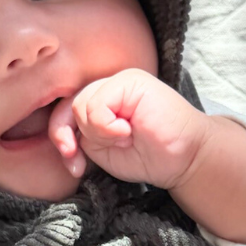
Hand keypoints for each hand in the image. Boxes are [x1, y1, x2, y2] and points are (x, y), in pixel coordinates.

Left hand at [47, 69, 208, 187]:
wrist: (185, 157)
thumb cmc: (149, 155)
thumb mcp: (101, 150)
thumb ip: (79, 137)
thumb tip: (62, 135)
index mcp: (99, 99)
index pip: (63, 111)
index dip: (61, 136)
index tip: (74, 165)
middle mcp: (107, 86)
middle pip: (68, 106)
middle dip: (70, 138)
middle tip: (84, 160)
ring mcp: (119, 81)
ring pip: (81, 105)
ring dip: (99, 134)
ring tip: (124, 139)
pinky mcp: (131, 81)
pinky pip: (97, 105)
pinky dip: (107, 127)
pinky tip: (128, 132)